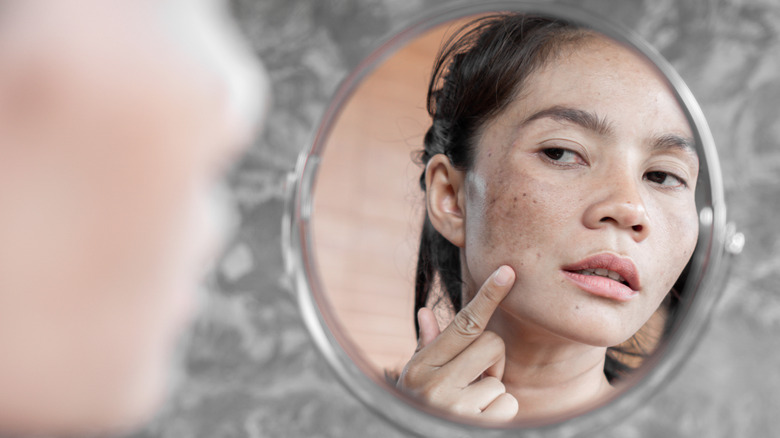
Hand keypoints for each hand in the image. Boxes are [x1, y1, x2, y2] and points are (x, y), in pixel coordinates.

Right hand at [397, 265, 518, 420]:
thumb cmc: (421, 407)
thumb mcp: (417, 378)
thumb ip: (428, 347)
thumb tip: (425, 312)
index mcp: (422, 366)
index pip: (464, 323)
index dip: (489, 296)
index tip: (508, 272)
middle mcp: (434, 384)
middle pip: (492, 345)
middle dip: (491, 361)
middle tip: (474, 379)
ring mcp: (454, 408)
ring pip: (500, 380)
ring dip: (492, 393)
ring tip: (471, 406)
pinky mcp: (474, 427)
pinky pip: (508, 405)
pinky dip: (500, 413)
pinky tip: (480, 421)